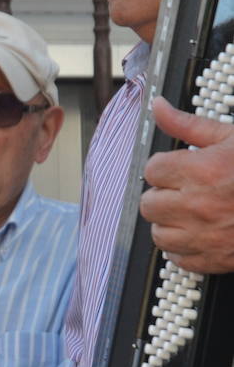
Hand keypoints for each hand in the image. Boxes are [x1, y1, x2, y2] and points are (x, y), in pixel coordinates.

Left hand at [142, 96, 233, 272]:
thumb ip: (188, 124)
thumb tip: (158, 107)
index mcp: (203, 171)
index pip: (152, 169)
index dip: (166, 166)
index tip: (179, 168)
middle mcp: (200, 206)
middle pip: (149, 203)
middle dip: (164, 194)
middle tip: (186, 189)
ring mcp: (207, 236)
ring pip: (159, 233)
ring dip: (170, 223)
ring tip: (192, 211)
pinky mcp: (217, 260)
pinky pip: (178, 258)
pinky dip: (185, 248)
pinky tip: (201, 233)